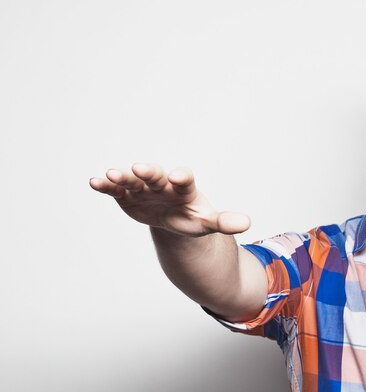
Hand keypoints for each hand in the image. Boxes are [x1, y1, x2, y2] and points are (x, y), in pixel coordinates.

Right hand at [89, 163, 249, 236]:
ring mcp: (144, 188)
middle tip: (141, 168)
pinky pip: (116, 189)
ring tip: (110, 175)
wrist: (174, 218)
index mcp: (185, 189)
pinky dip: (106, 185)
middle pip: (156, 176)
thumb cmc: (193, 217)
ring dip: (123, 177)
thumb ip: (224, 221)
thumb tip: (246, 224)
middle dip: (149, 172)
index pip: (185, 180)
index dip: (182, 178)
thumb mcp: (208, 222)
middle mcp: (163, 184)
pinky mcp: (128, 195)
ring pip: (133, 180)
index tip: (180, 176)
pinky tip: (94, 182)